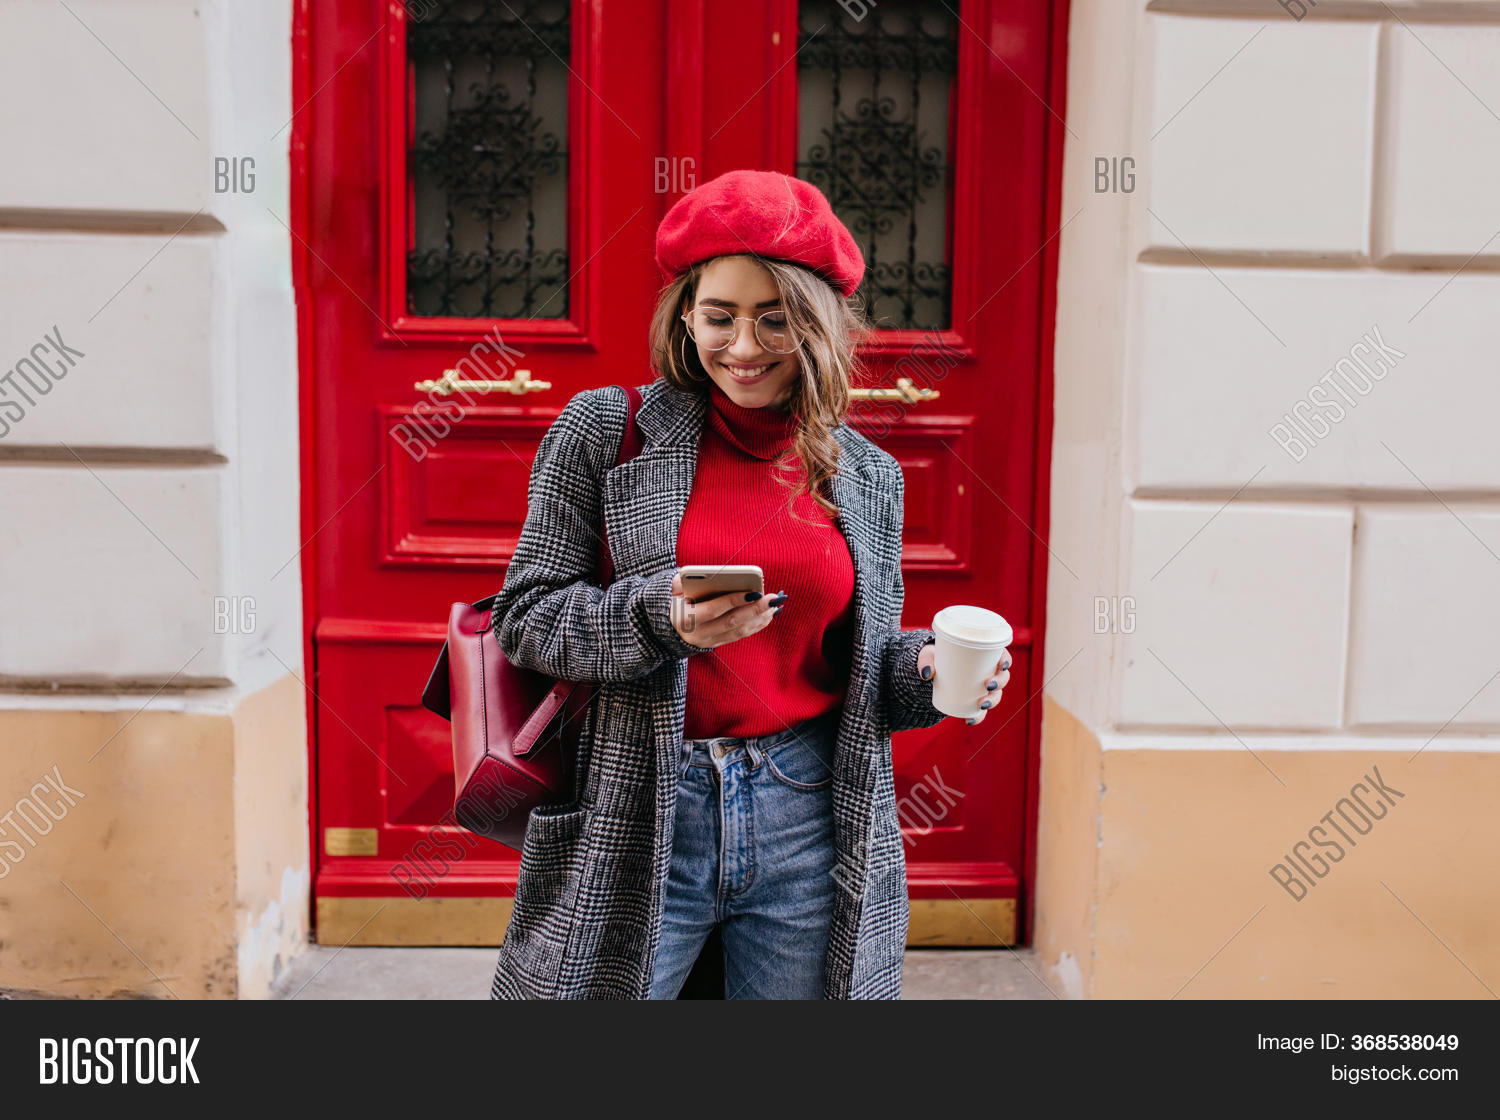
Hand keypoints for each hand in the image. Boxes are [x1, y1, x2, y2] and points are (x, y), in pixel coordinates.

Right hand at [668, 570, 786, 649]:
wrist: (667, 624)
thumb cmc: (674, 598)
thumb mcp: (674, 588)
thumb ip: (687, 579)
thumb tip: (713, 575)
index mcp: (684, 618)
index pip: (712, 610)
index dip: (733, 601)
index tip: (753, 592)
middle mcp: (698, 634)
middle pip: (731, 622)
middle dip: (754, 610)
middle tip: (772, 598)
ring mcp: (709, 641)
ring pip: (739, 631)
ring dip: (759, 618)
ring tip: (775, 605)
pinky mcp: (718, 643)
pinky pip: (740, 635)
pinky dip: (756, 625)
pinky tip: (769, 614)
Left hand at [918, 645, 1010, 724]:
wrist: (931, 673)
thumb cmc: (934, 657)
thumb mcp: (928, 655)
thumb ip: (925, 660)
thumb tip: (927, 674)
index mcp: (982, 655)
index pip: (1001, 656)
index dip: (1006, 660)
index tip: (1002, 665)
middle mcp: (987, 672)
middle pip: (1002, 677)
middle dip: (1000, 682)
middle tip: (989, 685)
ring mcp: (982, 688)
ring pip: (995, 695)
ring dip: (992, 701)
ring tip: (981, 704)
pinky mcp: (974, 701)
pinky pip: (980, 711)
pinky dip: (976, 717)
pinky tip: (969, 720)